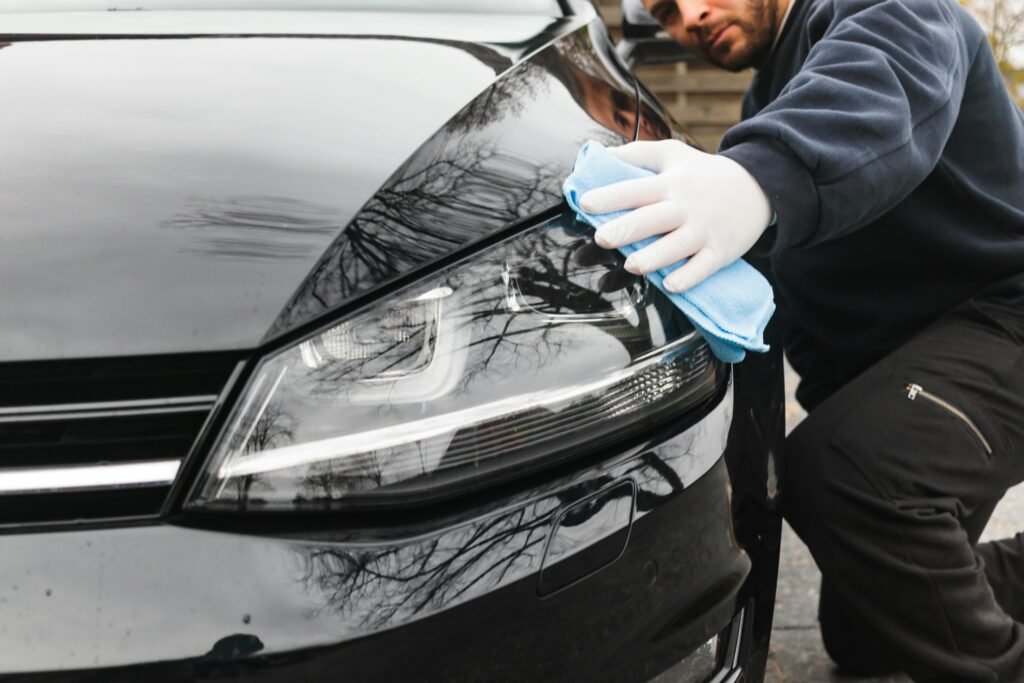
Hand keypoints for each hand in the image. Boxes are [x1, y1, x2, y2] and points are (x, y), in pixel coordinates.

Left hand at [580, 140, 772, 292]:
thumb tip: (599, 155)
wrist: (758, 186)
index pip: (636, 189)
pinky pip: (703, 267)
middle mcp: (685, 207)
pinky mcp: (720, 251)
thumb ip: (636, 154)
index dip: (610, 196)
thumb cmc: (703, 173)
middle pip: (654, 219)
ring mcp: (704, 231)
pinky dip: (688, 277)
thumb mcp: (672, 153)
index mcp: (669, 184)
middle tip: (601, 238)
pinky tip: (670, 285)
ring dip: (654, 257)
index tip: (585, 203)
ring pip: (677, 246)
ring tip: (631, 265)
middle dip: (627, 229)